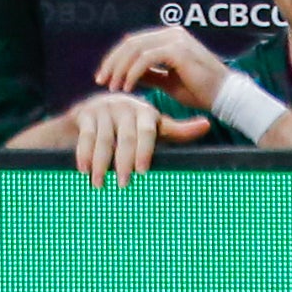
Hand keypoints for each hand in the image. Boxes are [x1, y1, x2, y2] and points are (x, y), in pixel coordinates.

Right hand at [59, 90, 205, 188]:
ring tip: (100, 185)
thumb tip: (206, 124)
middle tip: (124, 185)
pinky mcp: (85, 113)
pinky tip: (84, 171)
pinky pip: (86, 137)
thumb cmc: (130, 126)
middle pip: (126, 138)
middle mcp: (125, 106)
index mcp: (145, 111)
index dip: (145, 152)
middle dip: (124, 163)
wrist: (90, 113)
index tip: (142, 172)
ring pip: (104, 140)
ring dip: (101, 164)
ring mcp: (103, 108)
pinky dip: (84, 155)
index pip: (148, 132)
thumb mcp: (155, 128)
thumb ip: (178, 130)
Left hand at [90, 27, 226, 113]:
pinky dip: (132, 73)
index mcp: (169, 37)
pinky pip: (146, 59)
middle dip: (112, 62)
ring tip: (112, 87)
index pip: (134, 43)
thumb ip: (149, 74)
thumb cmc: (200, 91)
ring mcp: (175, 39)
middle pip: (130, 43)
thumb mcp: (168, 82)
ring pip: (135, 49)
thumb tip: (125, 74)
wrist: (226, 97)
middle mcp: (172, 33)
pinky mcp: (178, 50)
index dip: (116, 59)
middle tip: (100, 80)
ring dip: (120, 69)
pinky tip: (127, 87)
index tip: (103, 77)